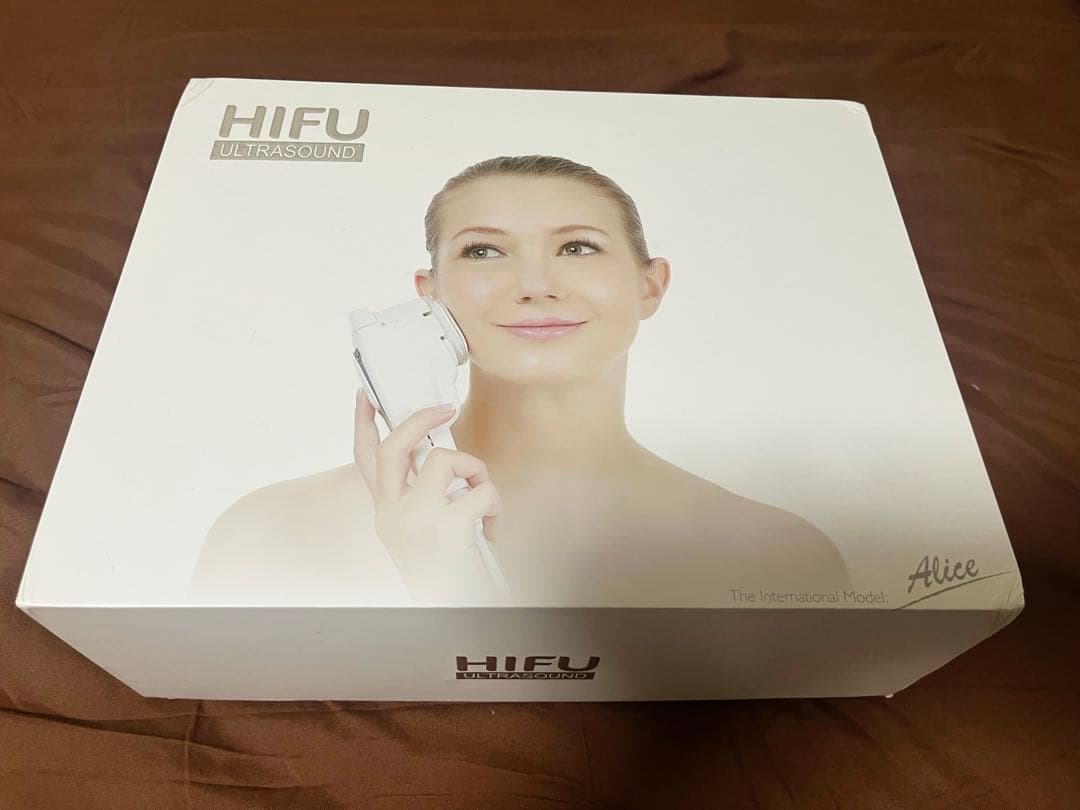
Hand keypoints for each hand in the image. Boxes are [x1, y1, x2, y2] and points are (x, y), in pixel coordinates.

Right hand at [353, 388, 503, 602]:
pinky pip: (481, 490)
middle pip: (394, 447)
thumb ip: (423, 498)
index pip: (365, 460)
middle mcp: (392, 516)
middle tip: (445, 409)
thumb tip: (443, 459)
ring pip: (444, 459)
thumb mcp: (422, 534)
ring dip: (475, 469)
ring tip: (483, 496)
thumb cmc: (448, 575)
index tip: (367, 396)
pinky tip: (492, 529)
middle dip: (420, 419)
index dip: (363, 423)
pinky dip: (495, 504)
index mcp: (386, 514)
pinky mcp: (445, 529)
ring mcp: (415, 521)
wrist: (454, 615)